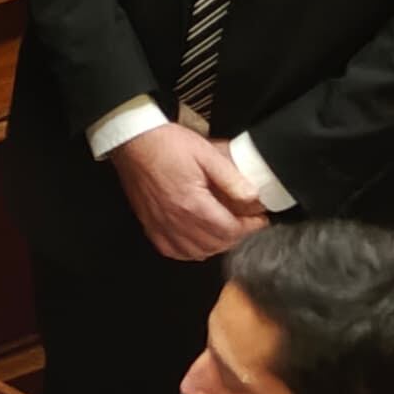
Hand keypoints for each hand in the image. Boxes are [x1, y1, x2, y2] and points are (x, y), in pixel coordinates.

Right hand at [110, 120, 266, 263]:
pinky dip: (191, 251)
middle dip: (237, 237)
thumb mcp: (205, 152)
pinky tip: (198, 240)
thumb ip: (230, 177)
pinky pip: (175, 252)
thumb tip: (252, 197)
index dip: (250, 228)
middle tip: (247, 224)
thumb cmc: (166, 144)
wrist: (133, 140)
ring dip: (216, 245)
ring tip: (226, 230)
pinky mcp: (151, 226)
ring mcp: (162, 226)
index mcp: (192, 204)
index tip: (260, 220)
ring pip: (197, 252)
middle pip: (216, 244)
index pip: (230, 230)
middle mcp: (176, 221)